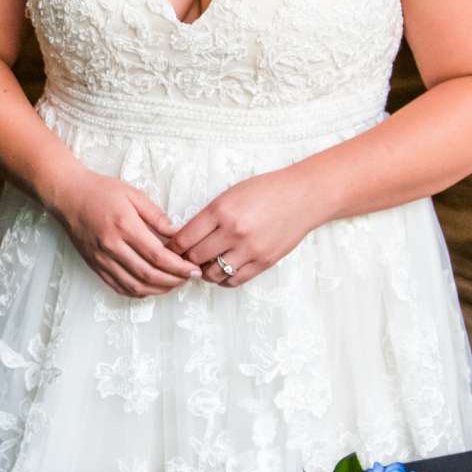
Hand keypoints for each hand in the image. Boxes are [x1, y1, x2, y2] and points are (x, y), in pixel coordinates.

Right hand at [44, 166, 196, 297]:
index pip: (157, 256)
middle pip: (148, 274)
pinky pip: (118, 286)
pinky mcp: (95, 265)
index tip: (193, 269)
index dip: (179, 267)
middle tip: (188, 278)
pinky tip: (151, 287)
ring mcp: (101, 259)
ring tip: (174, 284)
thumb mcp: (133, 194)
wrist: (68, 196)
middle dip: (173, 280)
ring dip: (158, 289)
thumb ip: (156, 216)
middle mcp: (112, 246)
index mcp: (124, 226)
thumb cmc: (100, 191)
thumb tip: (177, 234)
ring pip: (134, 285)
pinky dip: (137, 292)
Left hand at [171, 167, 329, 287]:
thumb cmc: (264, 191)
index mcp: (220, 211)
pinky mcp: (264, 262)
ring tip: (204, 265)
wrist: (303, 196)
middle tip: (182, 261)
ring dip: (204, 272)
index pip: (184, 238)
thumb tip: (184, 238)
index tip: (168, 250)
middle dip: (185, 261)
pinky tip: (222, 272)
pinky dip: (224, 280)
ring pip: (213, 274)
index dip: (172, 248)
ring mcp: (250, 249)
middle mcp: (233, 232)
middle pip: (195, 258)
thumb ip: (208, 216)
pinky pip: (235, 280)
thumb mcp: (229, 195)